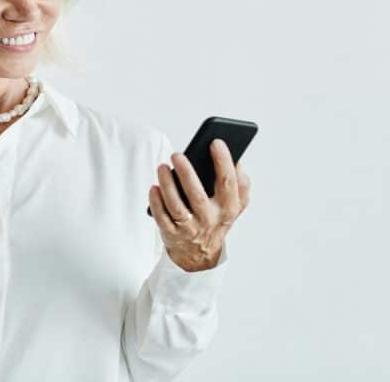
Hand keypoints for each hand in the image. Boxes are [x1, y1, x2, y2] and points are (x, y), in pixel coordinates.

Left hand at [148, 138, 250, 271]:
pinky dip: (157, 202)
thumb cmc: (216, 218)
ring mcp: (190, 229)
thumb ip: (241, 185)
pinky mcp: (172, 234)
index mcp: (228, 208)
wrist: (201, 253)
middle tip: (176, 154)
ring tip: (162, 167)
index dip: (223, 161)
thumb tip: (237, 161)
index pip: (228, 182)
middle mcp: (210, 219)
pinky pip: (162, 218)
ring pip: (177, 206)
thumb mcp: (235, 206)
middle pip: (197, 195)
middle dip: (187, 173)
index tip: (216, 142)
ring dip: (168, 185)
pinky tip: (154, 187)